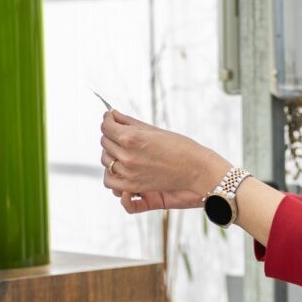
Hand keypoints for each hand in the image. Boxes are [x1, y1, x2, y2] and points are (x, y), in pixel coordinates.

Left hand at [99, 110, 231, 213]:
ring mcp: (129, 173)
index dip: (107, 121)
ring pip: (105, 160)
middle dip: (111, 136)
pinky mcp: (133, 187)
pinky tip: (121, 168)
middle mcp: (127, 156)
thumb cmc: (180, 147)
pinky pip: (109, 182)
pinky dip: (111, 175)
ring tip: (123, 150)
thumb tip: (112, 114)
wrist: (197, 170)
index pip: (106, 127)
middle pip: (105, 142)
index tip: (111, 119)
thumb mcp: (154, 130)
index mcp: (132, 138)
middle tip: (121, 133)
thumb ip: (130, 122)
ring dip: (111, 153)